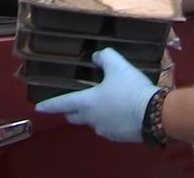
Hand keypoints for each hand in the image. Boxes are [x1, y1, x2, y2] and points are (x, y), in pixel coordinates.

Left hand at [35, 48, 158, 141]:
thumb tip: (96, 56)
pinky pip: (106, 128)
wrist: (155, 113)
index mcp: (87, 102)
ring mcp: (104, 130)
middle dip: (70, 110)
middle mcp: (92, 119)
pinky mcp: (117, 137)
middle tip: (74, 102)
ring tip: (103, 104)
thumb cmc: (131, 89)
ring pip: (91, 122)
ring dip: (92, 115)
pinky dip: (108, 120)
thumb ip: (105, 56)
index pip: (62, 103)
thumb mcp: (118, 65)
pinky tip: (118, 113)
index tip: (38, 108)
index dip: (49, 104)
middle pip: (74, 116)